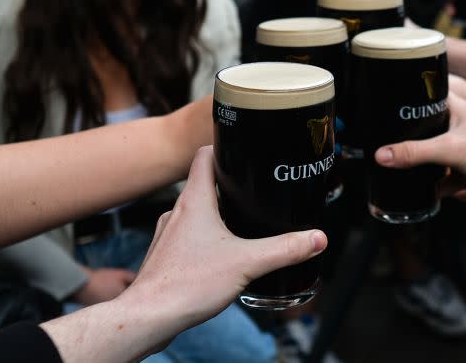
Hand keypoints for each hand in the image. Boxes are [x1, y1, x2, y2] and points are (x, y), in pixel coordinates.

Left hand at [40, 147, 326, 362]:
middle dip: (228, 186)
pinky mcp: (165, 258)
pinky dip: (204, 240)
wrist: (149, 317)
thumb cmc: (187, 284)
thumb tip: (316, 238)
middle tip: (252, 190)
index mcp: (194, 201)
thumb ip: (286, 249)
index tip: (240, 149)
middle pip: (202, 184)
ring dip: (215, 214)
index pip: (204, 156)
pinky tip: (219, 257)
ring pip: (193, 213)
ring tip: (240, 225)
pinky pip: (186, 238)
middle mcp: (176, 213)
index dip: (223, 147)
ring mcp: (167, 236)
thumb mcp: (248, 262)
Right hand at [374, 93, 465, 227]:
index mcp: (454, 107)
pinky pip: (434, 180)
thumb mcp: (451, 148)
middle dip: (400, 138)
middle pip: (419, 129)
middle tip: (374, 140)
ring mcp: (455, 150)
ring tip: (384, 166)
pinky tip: (409, 192)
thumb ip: (415, 152)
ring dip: (411, 164)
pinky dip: (424, 187)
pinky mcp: (458, 173)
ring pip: (424, 156)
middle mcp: (452, 126)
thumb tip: (381, 155)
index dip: (402, 97)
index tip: (377, 101)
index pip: (422, 95)